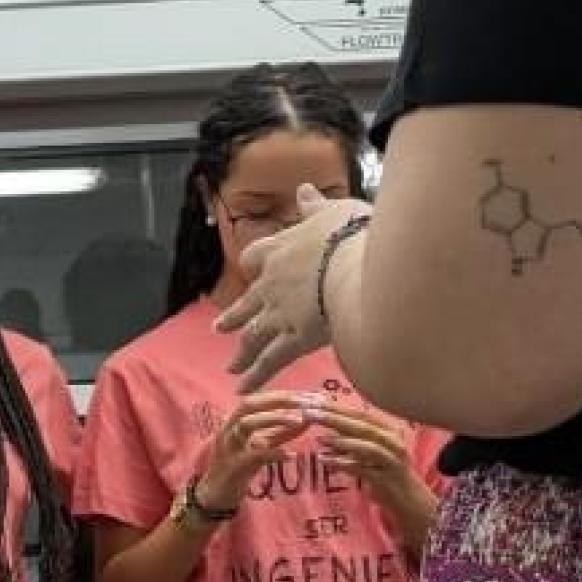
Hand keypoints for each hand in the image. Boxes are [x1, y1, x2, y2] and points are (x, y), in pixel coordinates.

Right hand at [193, 392, 313, 510]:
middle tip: (305, 401)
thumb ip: (280, 433)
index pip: (256, 399)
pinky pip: (253, 456)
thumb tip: (306, 418)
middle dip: (278, 400)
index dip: (281, 395)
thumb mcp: (261, 446)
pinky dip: (273, 453)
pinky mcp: (232, 467)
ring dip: (275, 419)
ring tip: (300, 419)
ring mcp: (228, 448)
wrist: (216, 496)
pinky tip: (291, 454)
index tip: (306, 395)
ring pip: (247, 424)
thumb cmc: (239, 469)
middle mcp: (228, 430)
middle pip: (249, 405)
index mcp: (233, 422)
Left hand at [215, 185, 372, 391]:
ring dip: (240, 352)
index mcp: (279, 249)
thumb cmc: (353, 233)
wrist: (360, 265)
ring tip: (230, 367)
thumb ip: (315, 207)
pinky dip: (255, 376)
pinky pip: (269, 362)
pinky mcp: (292, 340)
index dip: (254, 266)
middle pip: (247, 302)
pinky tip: (243, 390)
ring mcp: (279, 313)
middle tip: (220, 328)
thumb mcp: (334, 211)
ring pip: (252, 335)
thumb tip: (304, 191)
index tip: (251, 272)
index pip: (255, 257)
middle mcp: (271, 283)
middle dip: (234, 318)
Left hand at [305, 403, 434, 537]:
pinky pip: (364, 469)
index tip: (314, 402)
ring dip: (342, 441)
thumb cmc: (386, 474)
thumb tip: (325, 429)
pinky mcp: (387, 479)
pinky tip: (326, 460)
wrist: (409, 501)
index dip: (338, 407)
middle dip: (335, 418)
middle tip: (311, 413)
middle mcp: (394, 441)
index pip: (361, 414)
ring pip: (367, 446)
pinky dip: (344, 463)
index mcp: (389, 430)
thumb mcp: (368, 453)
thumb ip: (351, 440)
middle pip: (363, 426)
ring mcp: (392, 460)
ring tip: (319, 438)